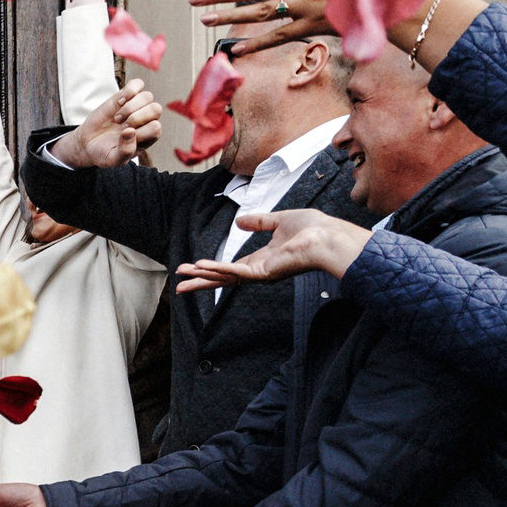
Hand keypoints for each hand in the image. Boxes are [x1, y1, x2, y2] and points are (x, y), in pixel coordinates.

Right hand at [51, 81, 161, 170]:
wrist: (88, 143)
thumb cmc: (104, 152)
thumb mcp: (113, 159)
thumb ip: (125, 152)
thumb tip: (130, 131)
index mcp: (149, 136)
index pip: (155, 128)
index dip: (139, 131)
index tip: (123, 135)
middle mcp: (146, 120)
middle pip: (156, 109)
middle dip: (137, 117)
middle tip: (121, 124)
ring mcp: (137, 106)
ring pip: (148, 96)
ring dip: (130, 106)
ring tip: (117, 117)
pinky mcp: (126, 95)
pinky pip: (138, 84)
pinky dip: (129, 91)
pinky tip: (119, 102)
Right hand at [176, 208, 368, 295]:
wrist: (328, 236)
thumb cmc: (312, 229)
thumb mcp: (280, 220)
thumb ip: (259, 222)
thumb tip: (240, 221)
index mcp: (263, 260)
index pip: (231, 268)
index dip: (212, 268)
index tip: (194, 267)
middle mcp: (259, 271)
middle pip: (223, 278)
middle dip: (200, 282)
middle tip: (179, 286)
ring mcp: (260, 274)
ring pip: (224, 278)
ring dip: (202, 278)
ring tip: (181, 279)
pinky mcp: (263, 273)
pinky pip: (235, 271)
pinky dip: (217, 269)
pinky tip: (201, 267)